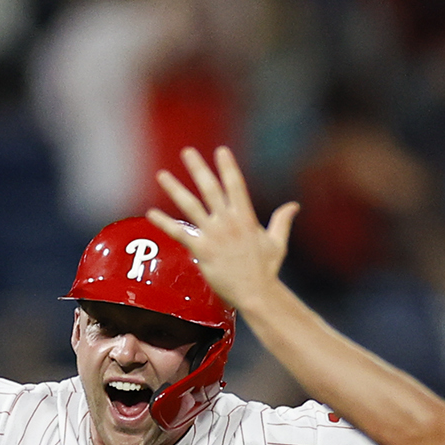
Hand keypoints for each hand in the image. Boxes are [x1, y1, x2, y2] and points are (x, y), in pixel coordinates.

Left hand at [146, 147, 297, 312]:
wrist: (256, 293)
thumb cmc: (267, 270)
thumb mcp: (277, 242)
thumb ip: (282, 221)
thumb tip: (294, 206)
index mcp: (246, 217)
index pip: (236, 185)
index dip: (228, 166)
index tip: (221, 150)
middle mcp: (228, 222)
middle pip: (210, 188)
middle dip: (198, 168)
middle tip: (187, 151)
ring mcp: (214, 235)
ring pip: (190, 206)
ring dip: (175, 189)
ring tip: (161, 174)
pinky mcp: (202, 250)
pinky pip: (179, 233)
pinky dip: (164, 223)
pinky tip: (150, 213)